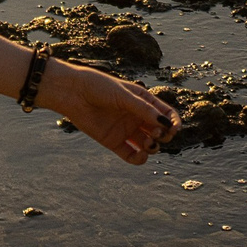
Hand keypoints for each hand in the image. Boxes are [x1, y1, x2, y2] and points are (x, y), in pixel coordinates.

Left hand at [48, 61, 181, 165]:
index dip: (174, 122)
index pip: (167, 114)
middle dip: (164, 135)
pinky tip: (140, 154)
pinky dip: (140, 159)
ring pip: (149, 145)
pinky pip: (132, 156)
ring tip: (147, 142)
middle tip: (155, 132)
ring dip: (153, 147)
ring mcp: (127, 130)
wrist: (72, 93)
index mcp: (143, 101)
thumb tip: (166, 124)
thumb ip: (144, 109)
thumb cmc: (98, 87)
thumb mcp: (124, 95)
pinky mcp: (115, 142)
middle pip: (161, 132)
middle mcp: (137, 117)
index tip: (174, 128)